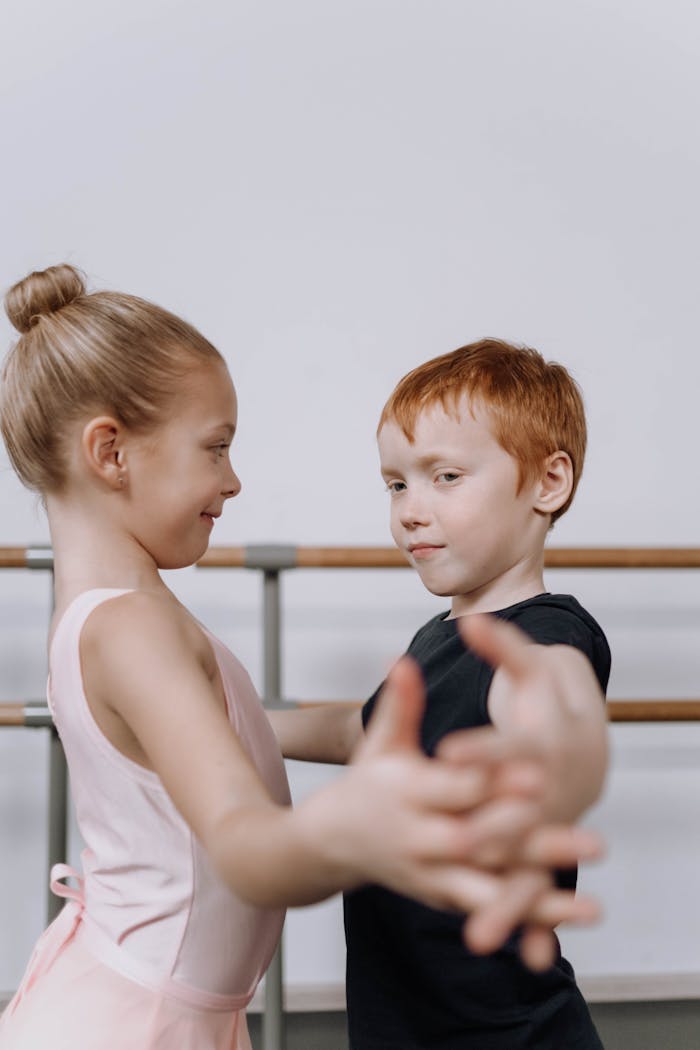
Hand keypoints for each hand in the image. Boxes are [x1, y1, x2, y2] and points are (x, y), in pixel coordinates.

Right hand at [303, 655, 601, 963]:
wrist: (336, 840)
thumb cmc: (370, 779)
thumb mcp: (381, 742)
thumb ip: (400, 704)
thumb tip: (403, 659)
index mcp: (406, 794)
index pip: (456, 789)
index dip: (496, 783)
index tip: (540, 775)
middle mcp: (417, 839)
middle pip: (477, 843)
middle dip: (530, 843)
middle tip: (589, 838)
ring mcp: (430, 874)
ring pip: (488, 888)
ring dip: (540, 897)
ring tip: (592, 902)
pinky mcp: (443, 897)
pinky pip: (491, 909)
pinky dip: (534, 919)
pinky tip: (578, 913)